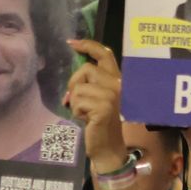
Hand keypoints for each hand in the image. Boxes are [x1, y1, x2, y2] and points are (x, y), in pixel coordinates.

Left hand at [66, 39, 125, 172]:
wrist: (107, 147)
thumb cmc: (98, 122)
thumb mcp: (96, 97)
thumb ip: (89, 82)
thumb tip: (74, 75)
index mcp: (117, 80)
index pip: (105, 54)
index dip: (88, 45)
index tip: (72, 42)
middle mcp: (118, 85)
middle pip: (86, 69)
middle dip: (74, 83)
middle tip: (75, 99)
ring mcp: (112, 96)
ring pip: (79, 87)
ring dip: (75, 102)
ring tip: (84, 113)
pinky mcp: (104, 108)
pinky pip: (78, 102)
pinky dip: (76, 112)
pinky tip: (86, 120)